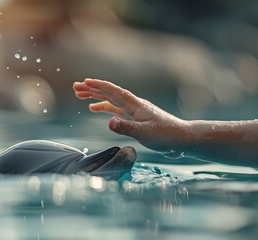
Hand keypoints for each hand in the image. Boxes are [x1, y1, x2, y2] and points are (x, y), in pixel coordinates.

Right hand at [73, 78, 191, 152]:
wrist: (182, 138)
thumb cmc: (166, 136)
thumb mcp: (145, 133)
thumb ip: (126, 128)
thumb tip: (109, 122)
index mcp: (134, 105)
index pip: (113, 91)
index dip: (98, 86)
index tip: (84, 82)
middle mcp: (133, 104)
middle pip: (109, 93)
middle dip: (92, 89)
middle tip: (75, 87)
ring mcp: (134, 110)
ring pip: (111, 100)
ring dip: (96, 96)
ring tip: (80, 96)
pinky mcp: (135, 118)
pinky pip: (115, 109)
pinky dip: (104, 107)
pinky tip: (96, 109)